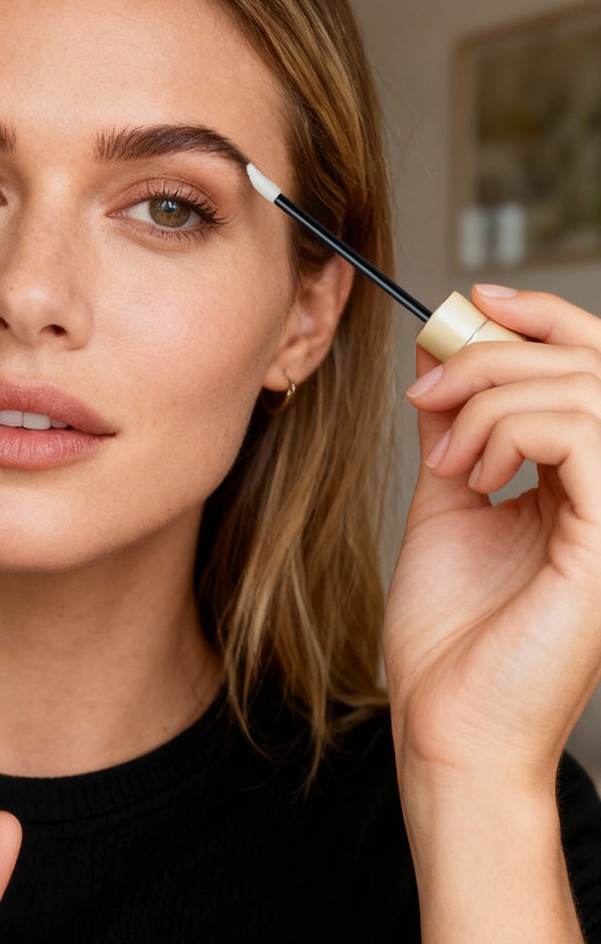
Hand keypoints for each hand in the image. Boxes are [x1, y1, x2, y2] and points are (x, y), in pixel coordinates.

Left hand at [387, 285, 600, 786]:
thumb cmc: (451, 625)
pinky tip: (473, 471)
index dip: (540, 318)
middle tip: (430, 385)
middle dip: (497, 352)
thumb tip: (441, 352)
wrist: (446, 712)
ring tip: (447, 454)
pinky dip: (512, 429)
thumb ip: (457, 426)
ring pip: (585, 389)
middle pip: (590, 364)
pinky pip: (584, 433)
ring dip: (494, 399)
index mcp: (587, 480)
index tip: (470, 302)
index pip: (590, 369)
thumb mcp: (450, 498)